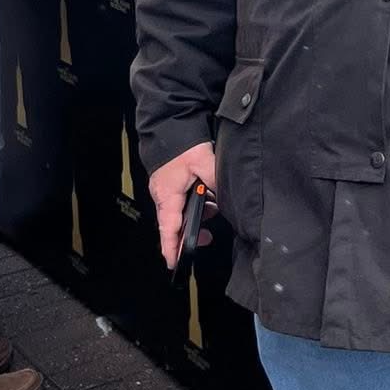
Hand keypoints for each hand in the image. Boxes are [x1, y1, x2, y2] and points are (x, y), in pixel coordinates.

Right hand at [149, 142, 216, 269]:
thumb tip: (226, 197)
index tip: (174, 263)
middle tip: (205, 239)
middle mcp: (163, 196)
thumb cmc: (183, 145)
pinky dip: (195, 204)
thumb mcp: (204, 162)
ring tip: (212, 212)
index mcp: (168, 195)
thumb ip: (216, 182)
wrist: (171, 126)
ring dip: (196, 216)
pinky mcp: (171, 184)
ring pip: (180, 213)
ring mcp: (166, 190)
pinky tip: (208, 198)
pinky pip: (181, 202)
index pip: (169, 228)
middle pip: (174, 224)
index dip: (172, 247)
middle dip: (189, 234)